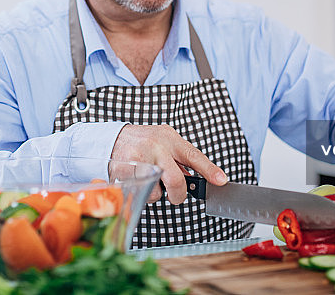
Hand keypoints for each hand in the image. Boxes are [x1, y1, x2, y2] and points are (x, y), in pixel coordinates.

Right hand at [110, 124, 226, 203]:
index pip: (193, 155)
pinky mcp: (126, 170)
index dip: (209, 169)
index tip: (221, 180)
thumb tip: (194, 178)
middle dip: (179, 195)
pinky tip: (137, 180)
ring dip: (155, 193)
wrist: (113, 138)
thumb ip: (179, 159)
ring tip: (149, 180)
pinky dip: (142, 193)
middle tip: (176, 196)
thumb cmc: (143, 142)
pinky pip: (141, 193)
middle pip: (176, 180)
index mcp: (170, 139)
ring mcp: (140, 158)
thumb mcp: (164, 142)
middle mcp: (156, 146)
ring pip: (157, 191)